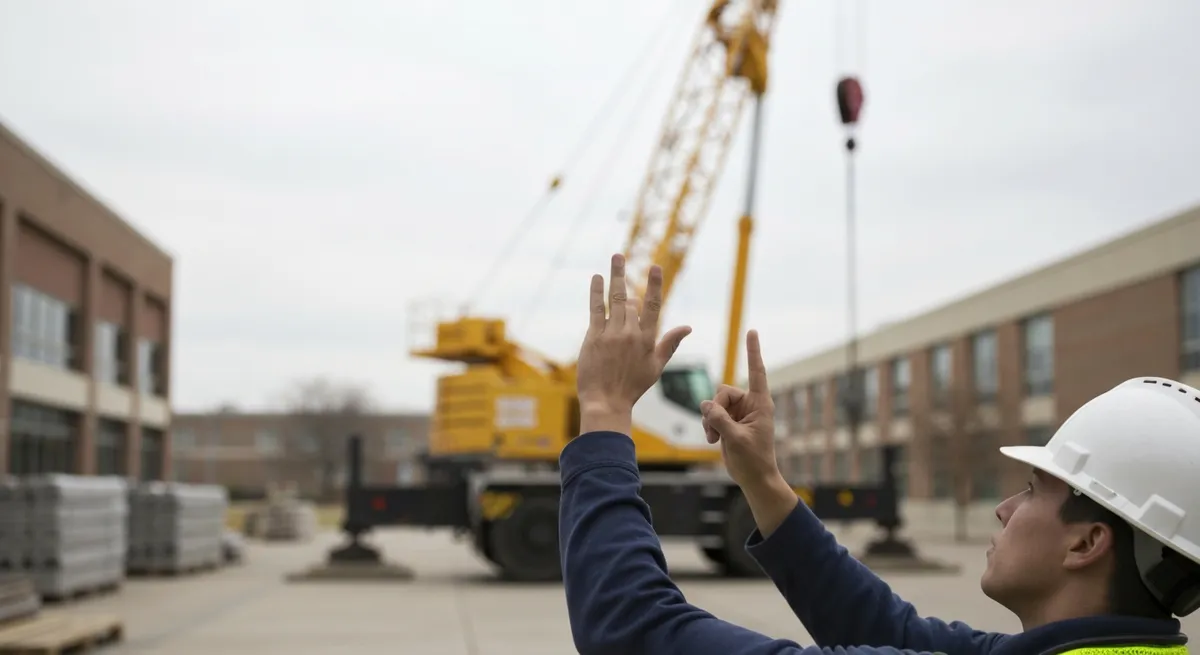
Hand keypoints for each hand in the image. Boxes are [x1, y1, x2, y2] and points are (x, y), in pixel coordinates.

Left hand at [576, 254, 691, 427]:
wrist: (606, 401)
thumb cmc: (632, 386)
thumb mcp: (656, 366)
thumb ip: (670, 343)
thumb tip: (687, 327)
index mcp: (647, 340)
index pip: (653, 306)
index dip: (655, 285)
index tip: (656, 266)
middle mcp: (630, 334)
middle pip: (630, 300)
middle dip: (625, 279)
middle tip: (620, 256)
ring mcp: (611, 334)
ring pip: (615, 299)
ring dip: (615, 275)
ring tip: (616, 257)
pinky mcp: (594, 337)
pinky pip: (596, 309)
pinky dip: (596, 292)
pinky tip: (597, 277)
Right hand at [700, 330, 781, 488]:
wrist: (754, 478)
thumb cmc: (753, 460)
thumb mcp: (736, 439)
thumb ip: (720, 420)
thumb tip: (706, 405)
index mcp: (760, 404)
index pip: (756, 372)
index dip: (753, 351)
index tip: (752, 331)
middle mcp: (750, 404)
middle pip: (723, 391)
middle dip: (715, 409)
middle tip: (716, 429)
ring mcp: (738, 413)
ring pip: (714, 403)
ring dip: (710, 420)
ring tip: (714, 438)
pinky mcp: (728, 422)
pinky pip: (711, 414)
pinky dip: (708, 426)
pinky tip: (712, 440)